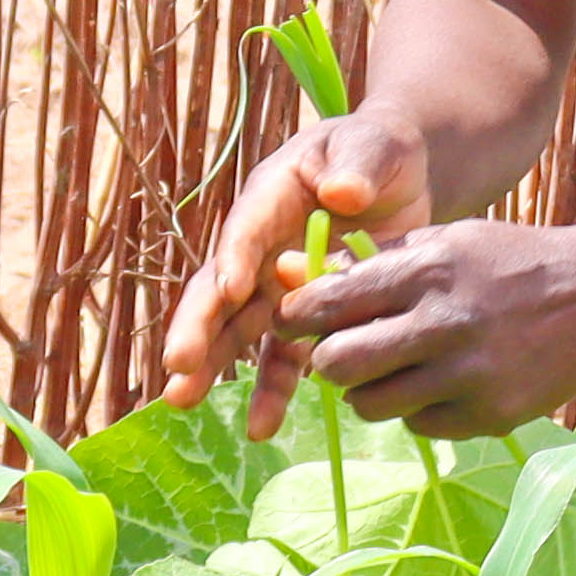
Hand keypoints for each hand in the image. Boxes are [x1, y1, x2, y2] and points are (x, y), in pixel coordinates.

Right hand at [162, 111, 427, 413]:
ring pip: (238, 330)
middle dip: (198, 326)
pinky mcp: (305, 316)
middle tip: (178, 363)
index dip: (235, 257)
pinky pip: (284, 356)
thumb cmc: (378, 153)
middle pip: (221, 288)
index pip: (246, 229)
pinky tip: (261, 427)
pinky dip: (273, 390)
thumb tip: (344, 192)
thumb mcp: (375, 147)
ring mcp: (276, 285)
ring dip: (213, 366)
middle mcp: (260, 247)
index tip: (230, 289)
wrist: (397, 182)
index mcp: (270, 198)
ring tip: (184, 400)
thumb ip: (359, 165)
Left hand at [269, 219, 575, 440]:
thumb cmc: (511, 261)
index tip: (295, 321)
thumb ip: (377, 263)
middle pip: (336, 365)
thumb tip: (298, 281)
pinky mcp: (490, 415)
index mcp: (426, 270)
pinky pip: (420, 426)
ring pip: (371, 405)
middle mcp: (444, 324)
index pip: (328, 303)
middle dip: (329, 361)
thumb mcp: (447, 242)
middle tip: (346, 353)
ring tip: (397, 370)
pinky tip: (445, 383)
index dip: (297, 316)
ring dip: (370, 391)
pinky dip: (419, 409)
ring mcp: (469, 376)